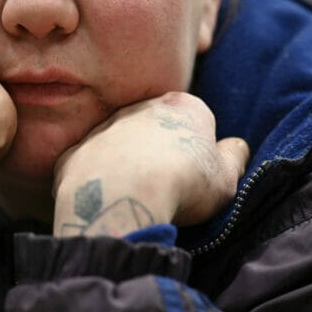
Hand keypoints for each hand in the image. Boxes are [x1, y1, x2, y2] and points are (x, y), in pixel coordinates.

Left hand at [52, 92, 248, 237]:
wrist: (123, 198)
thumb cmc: (184, 185)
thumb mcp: (227, 177)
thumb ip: (235, 157)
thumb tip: (236, 146)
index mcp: (182, 106)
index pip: (196, 121)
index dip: (199, 151)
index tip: (196, 177)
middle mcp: (140, 107)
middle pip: (155, 128)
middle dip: (160, 152)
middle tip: (167, 188)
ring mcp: (103, 128)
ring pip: (119, 145)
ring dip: (127, 165)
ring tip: (135, 199)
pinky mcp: (74, 153)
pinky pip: (89, 166)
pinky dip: (97, 182)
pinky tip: (106, 204)